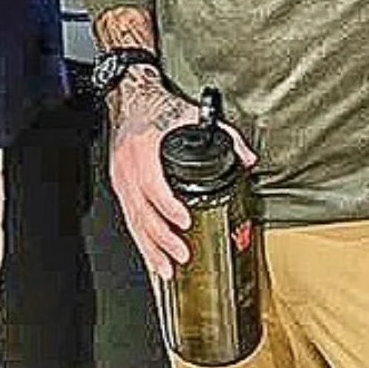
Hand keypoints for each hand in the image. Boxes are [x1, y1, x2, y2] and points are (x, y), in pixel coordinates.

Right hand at [104, 72, 256, 283]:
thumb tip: (247, 158)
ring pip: (133, 220)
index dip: (167, 205)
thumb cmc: (157, 108)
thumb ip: (224, 135)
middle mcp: (129, 166)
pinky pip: (129, 219)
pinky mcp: (120, 187)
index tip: (185, 221)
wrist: (130, 99)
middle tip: (182, 254)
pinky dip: (141, 242)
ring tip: (166, 269)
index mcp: (144, 147)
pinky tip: (152, 259)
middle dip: (161, 237)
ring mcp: (122, 179)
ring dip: (149, 247)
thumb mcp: (191, 114)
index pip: (152, 182)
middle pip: (141, 210)